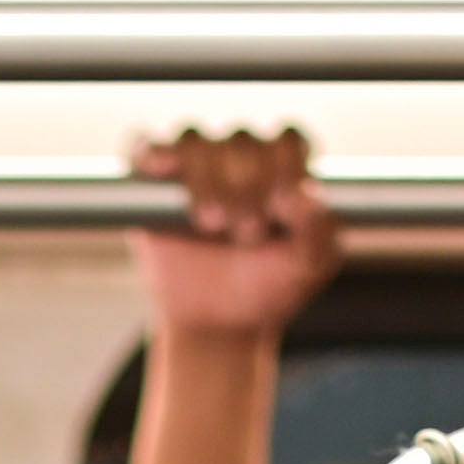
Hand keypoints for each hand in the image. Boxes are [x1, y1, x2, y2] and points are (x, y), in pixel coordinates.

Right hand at [129, 126, 344, 343]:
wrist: (220, 323)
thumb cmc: (269, 288)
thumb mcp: (308, 267)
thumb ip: (318, 229)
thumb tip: (307, 192)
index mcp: (283, 167)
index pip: (287, 141)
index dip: (285, 166)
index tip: (281, 205)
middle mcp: (239, 157)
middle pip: (241, 140)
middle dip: (246, 186)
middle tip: (247, 233)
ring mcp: (193, 166)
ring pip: (195, 140)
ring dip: (206, 177)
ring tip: (212, 223)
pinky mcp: (151, 182)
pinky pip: (144, 147)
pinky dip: (152, 152)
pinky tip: (163, 169)